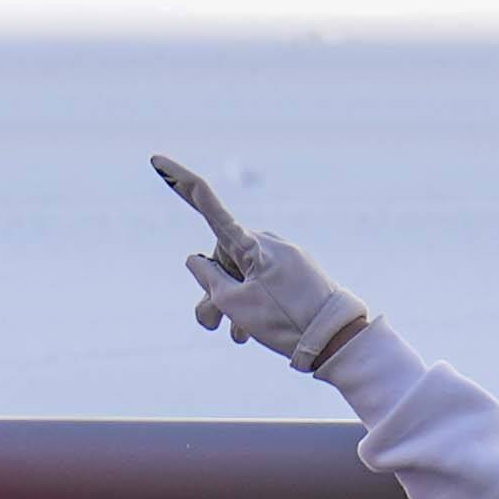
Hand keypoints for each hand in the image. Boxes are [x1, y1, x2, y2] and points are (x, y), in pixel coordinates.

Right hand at [152, 156, 377, 380]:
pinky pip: (266, 280)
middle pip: (223, 258)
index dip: (182, 183)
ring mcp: (284, 256)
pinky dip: (255, 301)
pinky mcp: (298, 271)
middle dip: (213, 288)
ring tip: (234, 335)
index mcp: (250, 244)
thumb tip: (195, 259)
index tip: (159, 159)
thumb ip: (208, 279)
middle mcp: (267, 243)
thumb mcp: (235, 304)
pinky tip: (251, 331)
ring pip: (243, 274)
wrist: (339, 339)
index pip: (209, 208)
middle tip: (210, 323)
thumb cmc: (286, 321)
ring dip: (232, 302)